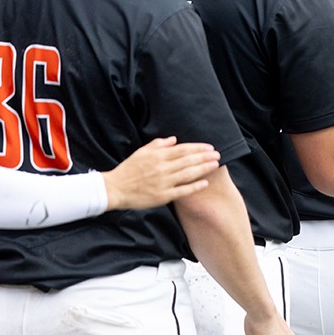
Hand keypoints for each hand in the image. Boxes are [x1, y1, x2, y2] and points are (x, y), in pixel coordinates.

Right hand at [101, 137, 219, 209]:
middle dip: (205, 157)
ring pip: (188, 174)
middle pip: (188, 160)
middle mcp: (162, 168)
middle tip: (218, 154)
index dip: (198, 148)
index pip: (182, 150)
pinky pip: (182, 191)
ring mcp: (163, 182)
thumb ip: (158, 145)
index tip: (210, 147)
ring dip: (203, 168)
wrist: (115, 188)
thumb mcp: (141, 153)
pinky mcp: (163, 195)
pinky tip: (205, 183)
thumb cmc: (128, 170)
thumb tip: (174, 139)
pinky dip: (194, 186)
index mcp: (157, 157)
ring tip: (215, 165)